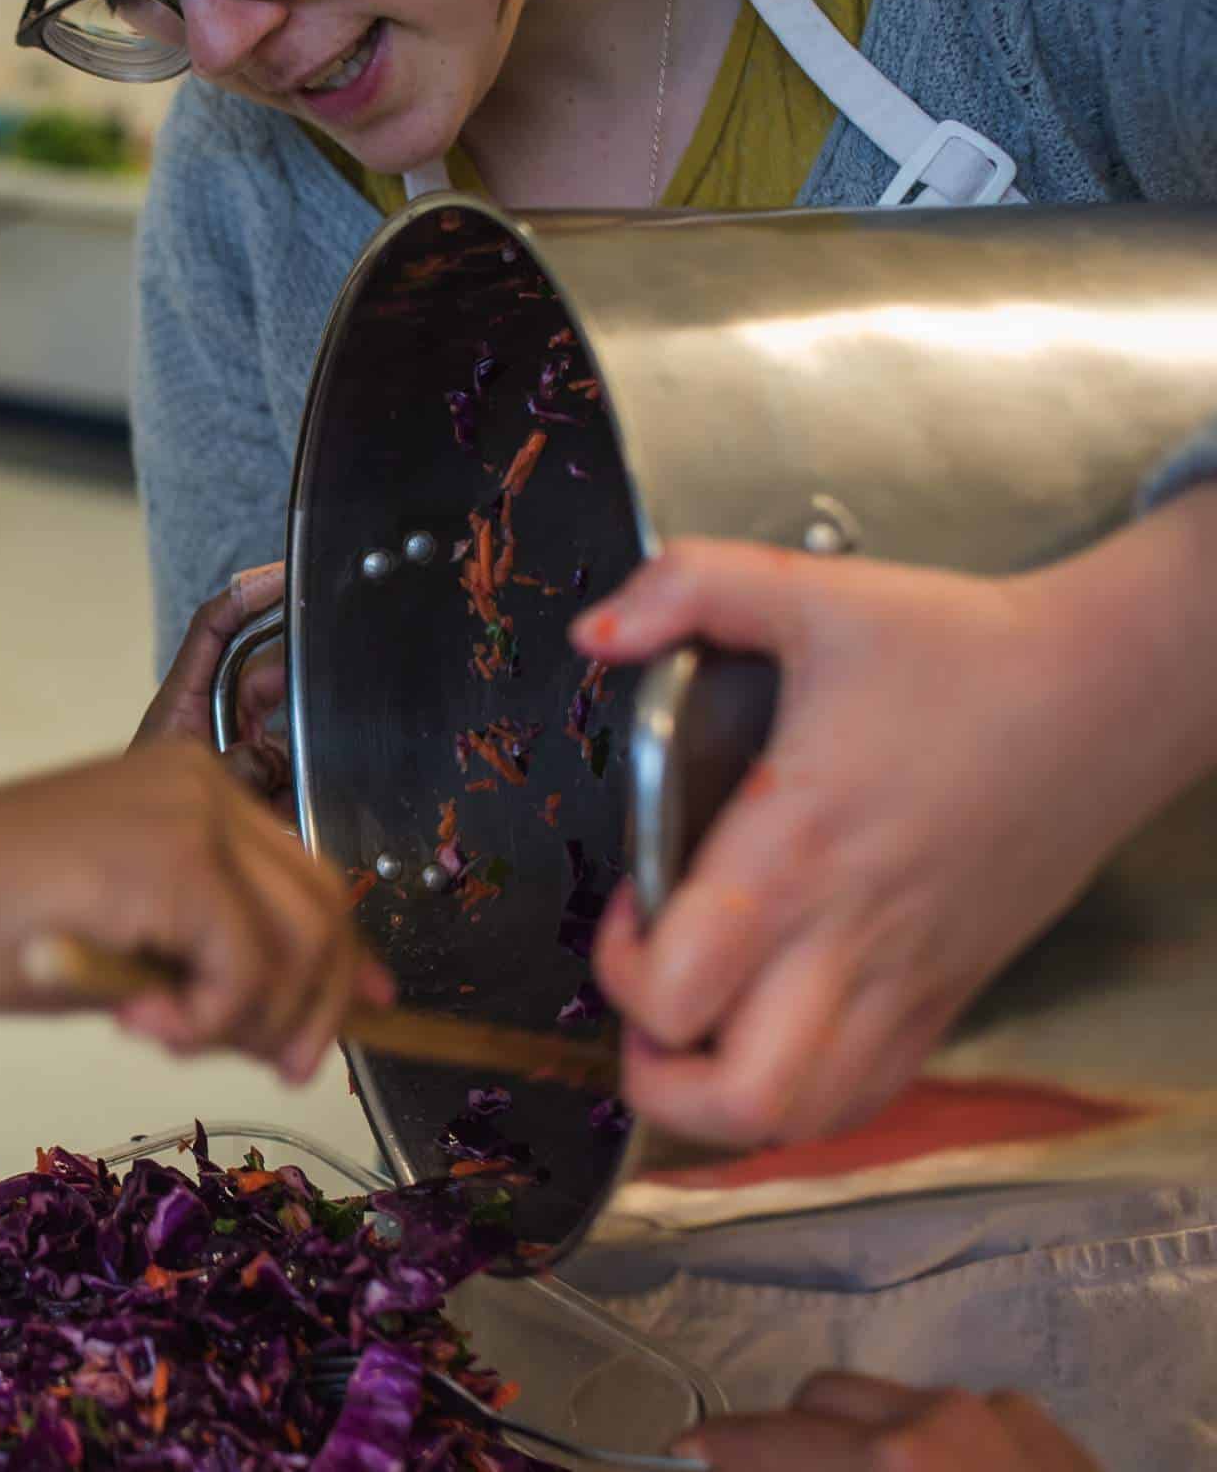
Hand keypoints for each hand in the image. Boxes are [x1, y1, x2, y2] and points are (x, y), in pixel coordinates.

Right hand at [0, 741, 391, 1082]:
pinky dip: (208, 1021)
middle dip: (319, 1005)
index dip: (347, 956)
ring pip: (299, 943)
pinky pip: (247, 968)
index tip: (371, 1014)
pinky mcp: (179, 859)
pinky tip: (138, 1024)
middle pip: (324, 906)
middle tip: (283, 1069)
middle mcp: (207, 784)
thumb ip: (205, 957)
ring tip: (166, 1039)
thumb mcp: (123, 937)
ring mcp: (196, 815)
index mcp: (193, 786)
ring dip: (250, 1022)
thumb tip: (293, 1024)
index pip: (308, 875)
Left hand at [137, 563, 292, 812]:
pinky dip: (292, 793)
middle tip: (307, 718)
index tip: (281, 576)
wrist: (139, 862)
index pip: (214, 628)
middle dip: (293, 696)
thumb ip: (231, 771)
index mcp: (184, 698)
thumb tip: (271, 760)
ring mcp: (234, 741)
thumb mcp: (183, 787)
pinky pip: (287, 770)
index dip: (246, 595)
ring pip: (287, 730)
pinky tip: (283, 817)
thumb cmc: (136, 817)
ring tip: (277, 797)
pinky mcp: (253, 774)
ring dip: (291, 763)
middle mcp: (213, 712)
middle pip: (267, 675)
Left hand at [575, 499, 1216, 1146]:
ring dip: (725, 1097)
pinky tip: (775, 1025)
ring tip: (702, 1026)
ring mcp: (907, 980)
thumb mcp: (811, 587)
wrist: (1109, 687)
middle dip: (656, 1076)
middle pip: (737, 1099)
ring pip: (803, 1119)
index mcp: (794, 853)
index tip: (630, 904)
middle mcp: (847, 939)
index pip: (674, 994)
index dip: (617, 969)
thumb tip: (594, 632)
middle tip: (646, 1001)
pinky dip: (803, 1092)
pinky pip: (867, 1096)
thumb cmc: (963, 649)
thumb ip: (686, 586)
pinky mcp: (950, 993)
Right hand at [677, 1373, 1097, 1469]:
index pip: (764, 1440)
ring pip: (889, 1402)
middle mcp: (937, 1418)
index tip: (678, 1453)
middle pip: (819, 1398)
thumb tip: (735, 1471)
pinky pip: (958, 1417)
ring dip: (859, 1441)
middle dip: (785, 1439)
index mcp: (887, 1461)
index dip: (711, 1447)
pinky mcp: (1045, 1429)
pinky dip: (929, 1447)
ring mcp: (999, 1415)